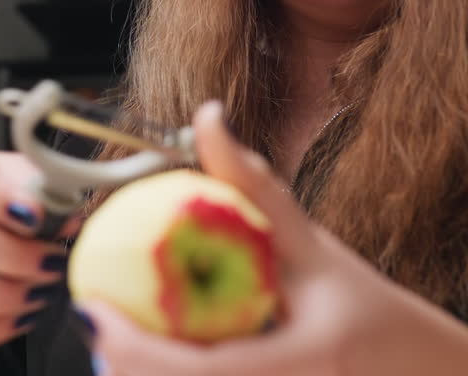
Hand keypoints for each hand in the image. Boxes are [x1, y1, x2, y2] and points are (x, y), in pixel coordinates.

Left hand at [75, 102, 467, 375]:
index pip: (194, 372)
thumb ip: (256, 188)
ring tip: (119, 345)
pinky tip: (160, 362)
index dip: (129, 347)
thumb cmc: (373, 318)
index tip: (93, 312)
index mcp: (300, 365)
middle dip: (121, 366)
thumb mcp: (316, 249)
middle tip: (99, 324)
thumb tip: (208, 116)